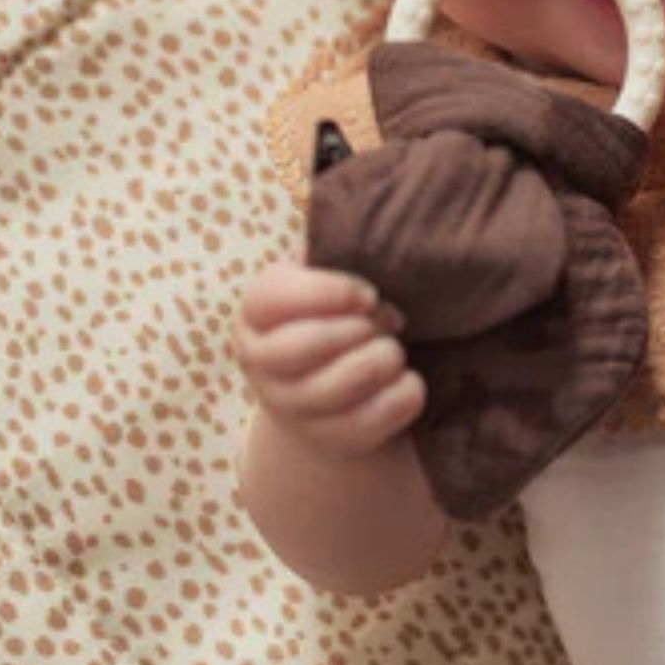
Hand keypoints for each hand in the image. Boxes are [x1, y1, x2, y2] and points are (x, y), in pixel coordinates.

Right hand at [233, 261, 425, 459]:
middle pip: (307, 344)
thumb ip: (336, 249)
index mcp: (256, 313)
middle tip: (389, 320)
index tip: (369, 294)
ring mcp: (290, 409)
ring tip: (394, 348)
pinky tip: (409, 380)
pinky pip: (373, 420)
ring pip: (342, 384)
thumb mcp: (329, 272)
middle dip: (361, 328)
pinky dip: (404, 395)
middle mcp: (260, 363)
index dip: (330, 292)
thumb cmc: (338, 311)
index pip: (275, 297)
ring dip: (384, 359)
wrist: (342, 387)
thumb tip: (363, 224)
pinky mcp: (329, 440)